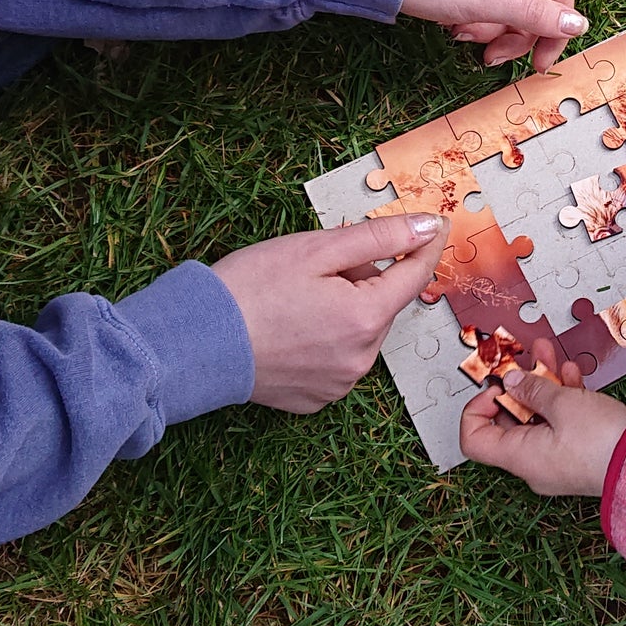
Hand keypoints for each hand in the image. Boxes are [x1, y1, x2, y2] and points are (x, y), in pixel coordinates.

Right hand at [212, 213, 448, 412]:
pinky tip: (288, 329)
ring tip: (293, 301)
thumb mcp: (317, 248)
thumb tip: (426, 228)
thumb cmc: (249, 289)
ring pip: (358, 331)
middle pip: (380, 303)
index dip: (422, 246)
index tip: (432, 227)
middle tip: (314, 269)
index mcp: (366, 318)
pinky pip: (336, 358)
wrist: (193, 342)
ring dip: (342, 310)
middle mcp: (361, 359)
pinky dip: (322, 339)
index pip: (414, 276)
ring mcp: (338, 384)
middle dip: (360, 280)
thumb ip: (379, 237)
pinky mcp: (315, 398)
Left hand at [400, 0, 586, 69]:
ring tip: (460, 33)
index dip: (556, 31)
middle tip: (490, 57)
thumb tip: (579, 25)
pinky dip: (475, 22)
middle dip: (514, 36)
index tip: (539, 63)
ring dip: (489, 31)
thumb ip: (533, 15)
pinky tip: (453, 25)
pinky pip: (487, 7)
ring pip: (509, 11)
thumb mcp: (485, 3)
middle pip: (534, 6)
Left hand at [460, 341, 625, 496]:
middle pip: (510, 421)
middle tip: (523, 360)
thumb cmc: (603, 442)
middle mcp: (534, 463)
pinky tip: (571, 374)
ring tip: (548, 355)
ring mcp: (556, 459)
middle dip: (518, 385)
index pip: (475, 440)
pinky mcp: (577, 453)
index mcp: (520, 457)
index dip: (476, 409)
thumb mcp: (563, 404)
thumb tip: (512, 382)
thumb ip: (533, 389)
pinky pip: (560, 423)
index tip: (494, 387)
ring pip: (538, 417)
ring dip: (543, 384)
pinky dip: (562, 398)